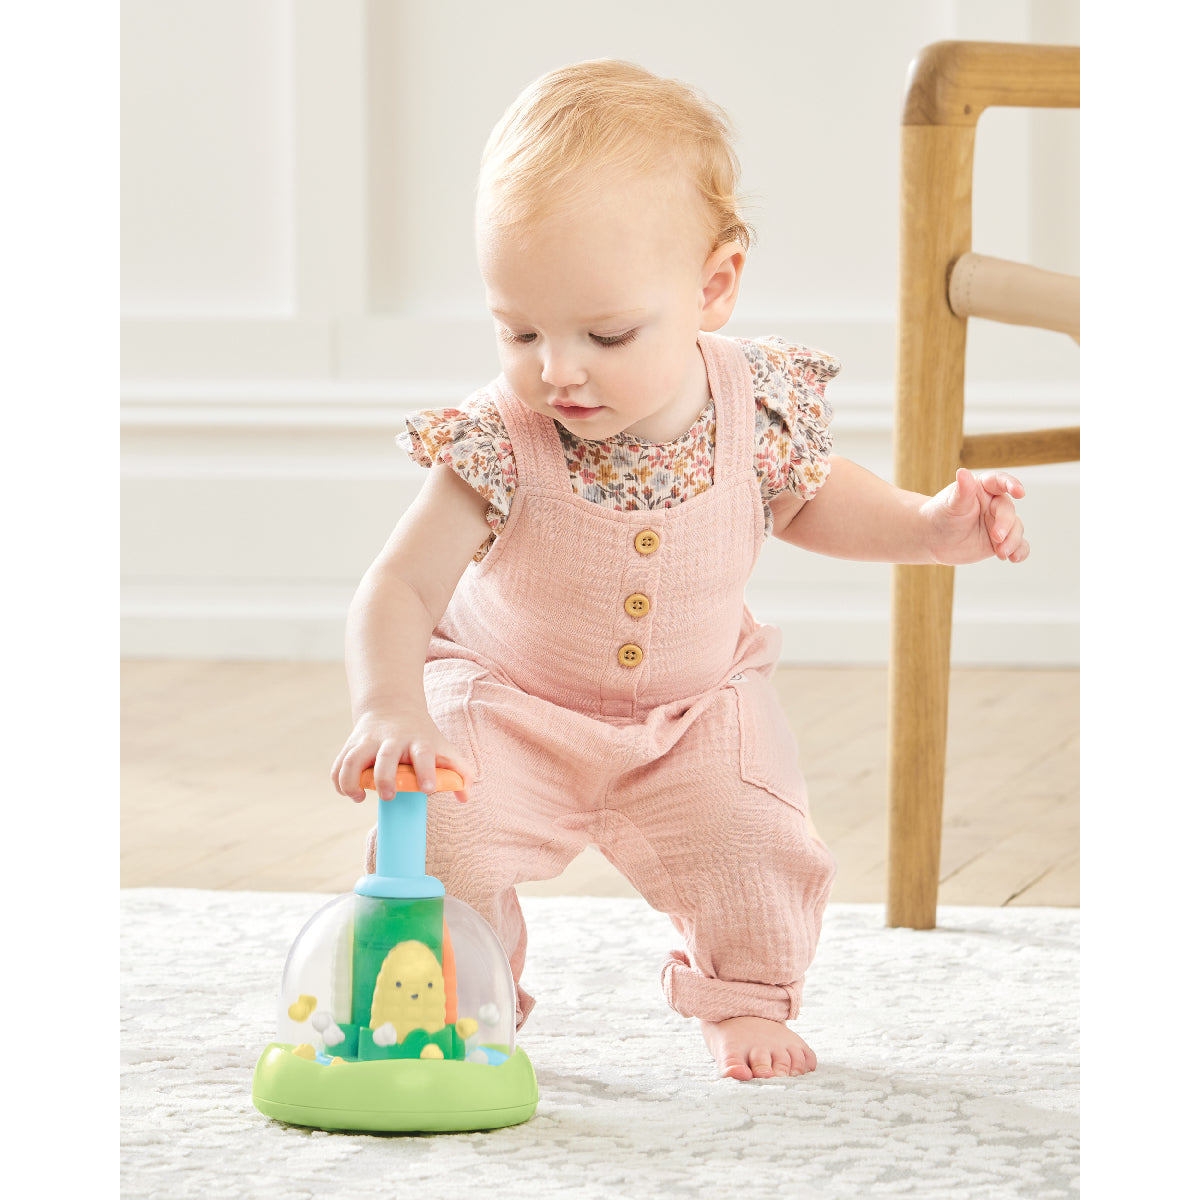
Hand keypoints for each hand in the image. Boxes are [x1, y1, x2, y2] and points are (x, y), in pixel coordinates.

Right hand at [330, 708, 472, 803]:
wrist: (393, 706)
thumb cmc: (423, 736)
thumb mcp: (444, 747)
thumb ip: (460, 772)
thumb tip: (465, 798)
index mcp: (418, 741)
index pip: (423, 754)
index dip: (426, 771)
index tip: (428, 790)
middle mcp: (392, 740)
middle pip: (386, 757)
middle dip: (384, 779)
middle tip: (388, 796)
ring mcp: (369, 741)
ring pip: (353, 759)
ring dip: (351, 781)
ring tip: (359, 797)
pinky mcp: (351, 745)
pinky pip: (339, 764)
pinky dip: (339, 781)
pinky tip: (351, 793)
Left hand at [922, 468, 1029, 564]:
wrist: (933, 539)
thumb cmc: (940, 515)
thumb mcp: (951, 504)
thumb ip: (962, 490)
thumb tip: (963, 472)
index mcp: (983, 488)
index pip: (999, 482)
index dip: (1011, 485)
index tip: (1019, 492)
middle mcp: (995, 504)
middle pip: (1008, 511)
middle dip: (1005, 525)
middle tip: (996, 537)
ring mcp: (1000, 523)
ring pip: (1016, 529)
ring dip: (1013, 541)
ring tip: (1001, 553)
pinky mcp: (1001, 541)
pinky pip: (1018, 545)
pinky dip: (1020, 551)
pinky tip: (1015, 558)